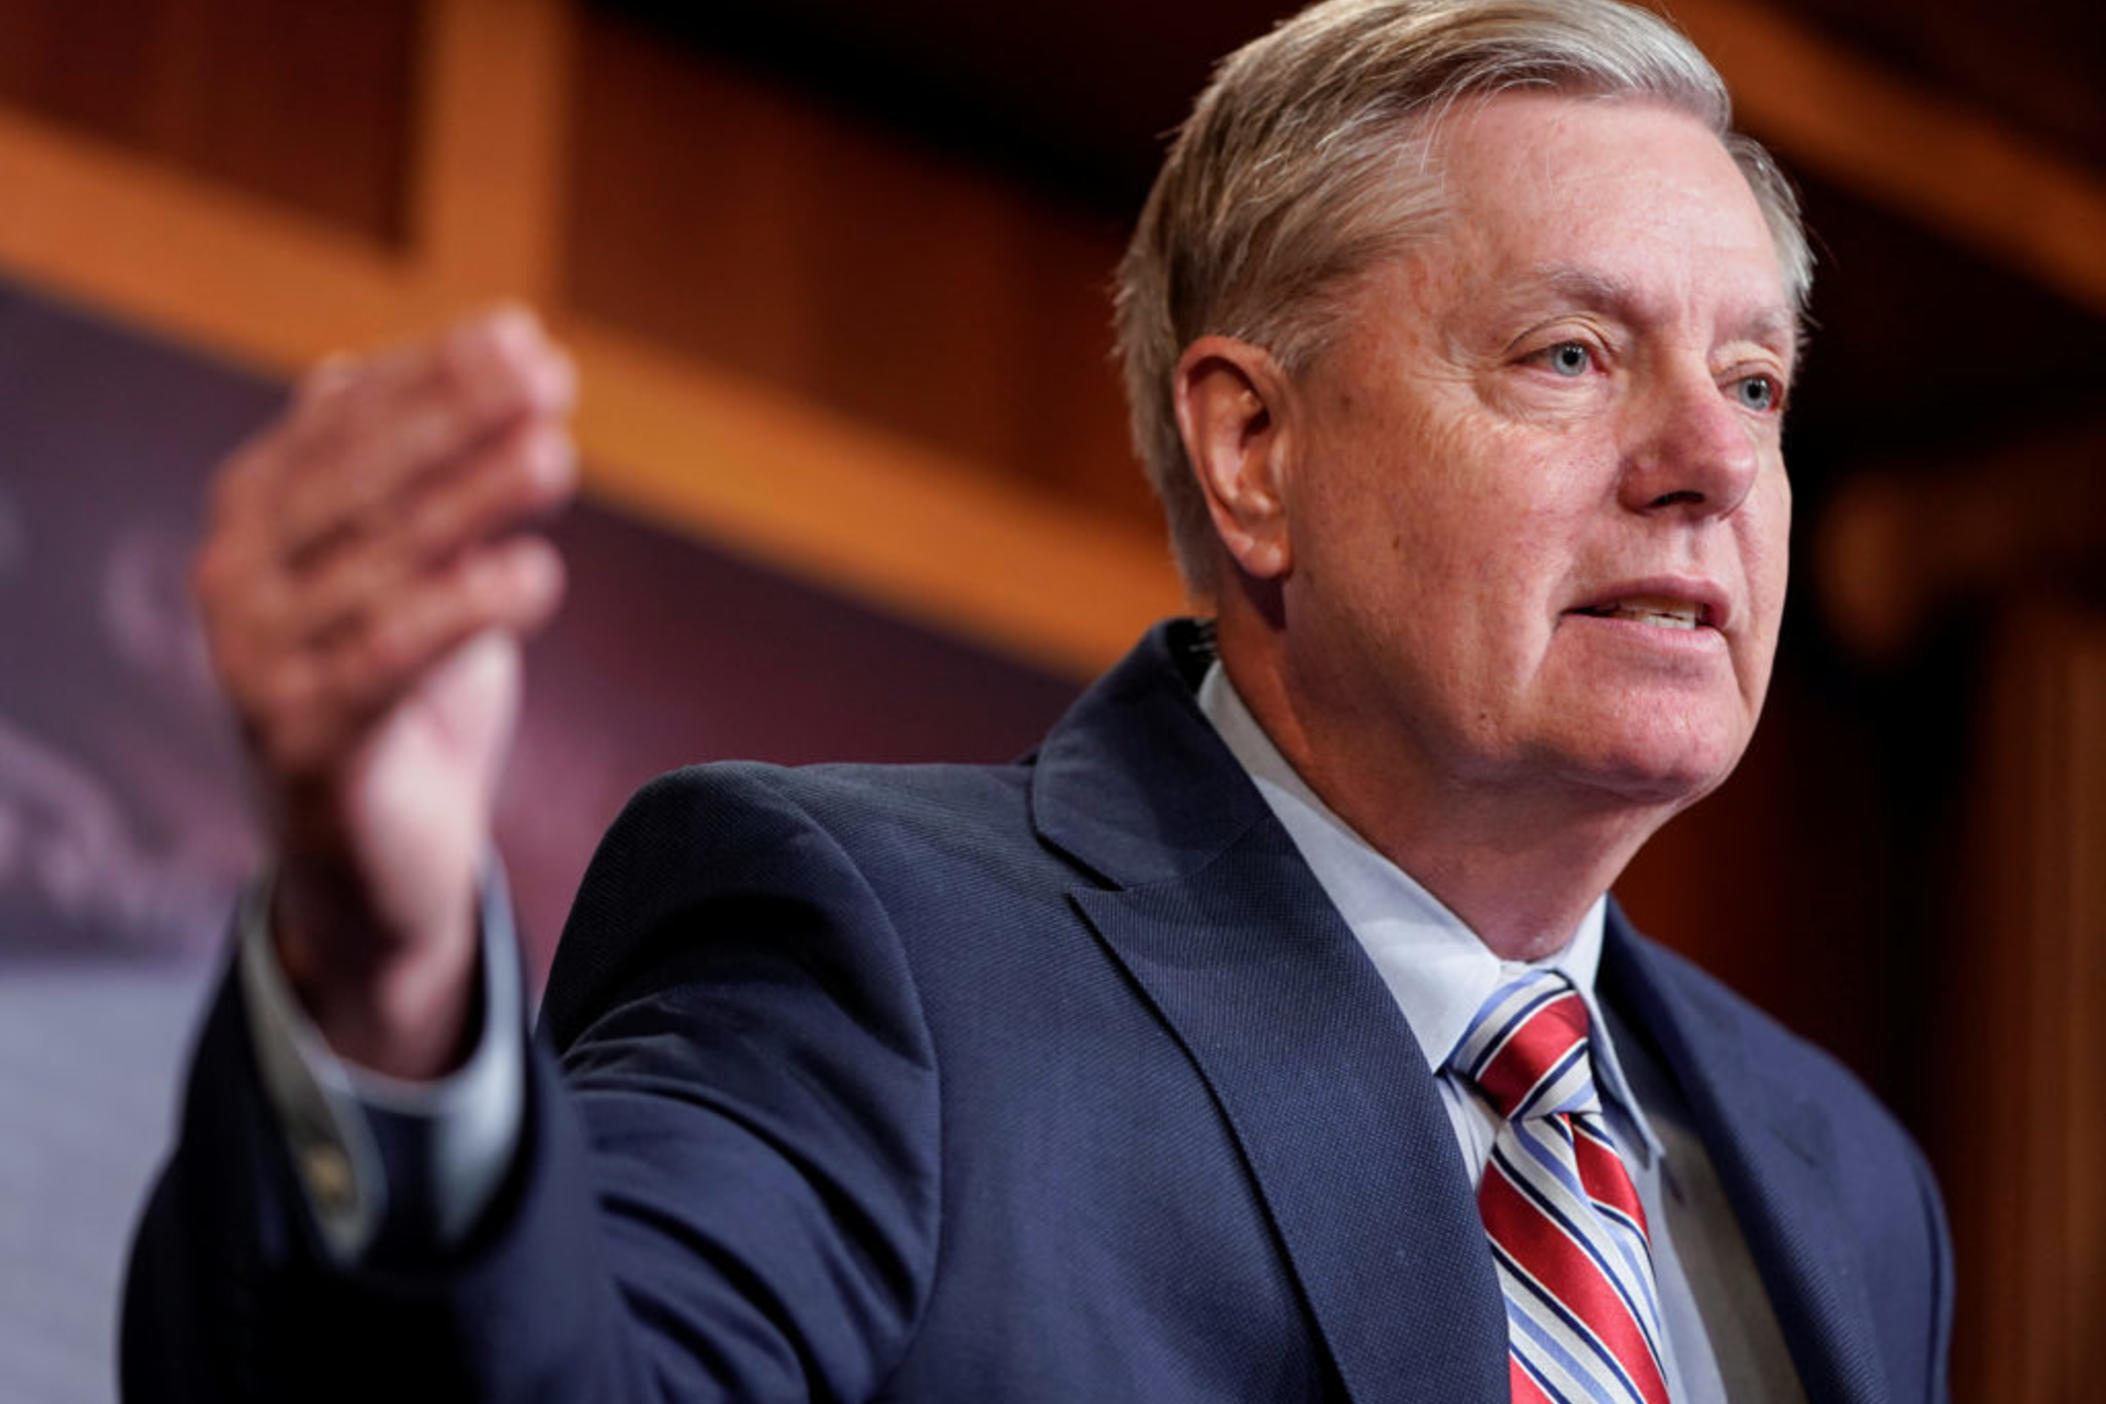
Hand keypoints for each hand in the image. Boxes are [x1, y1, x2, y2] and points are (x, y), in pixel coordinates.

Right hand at [194, 308, 576, 1076]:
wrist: (375, 864)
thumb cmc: (402, 696)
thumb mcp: (403, 573)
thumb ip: (395, 483)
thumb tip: (369, 361)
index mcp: (255, 523)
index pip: (343, 425)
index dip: (432, 377)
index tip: (523, 335)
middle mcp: (235, 584)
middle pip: (357, 485)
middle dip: (456, 422)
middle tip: (549, 382)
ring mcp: (257, 667)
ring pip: (380, 566)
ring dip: (473, 504)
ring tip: (556, 456)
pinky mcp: (305, 747)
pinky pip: (388, 665)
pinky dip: (461, 614)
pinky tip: (537, 575)